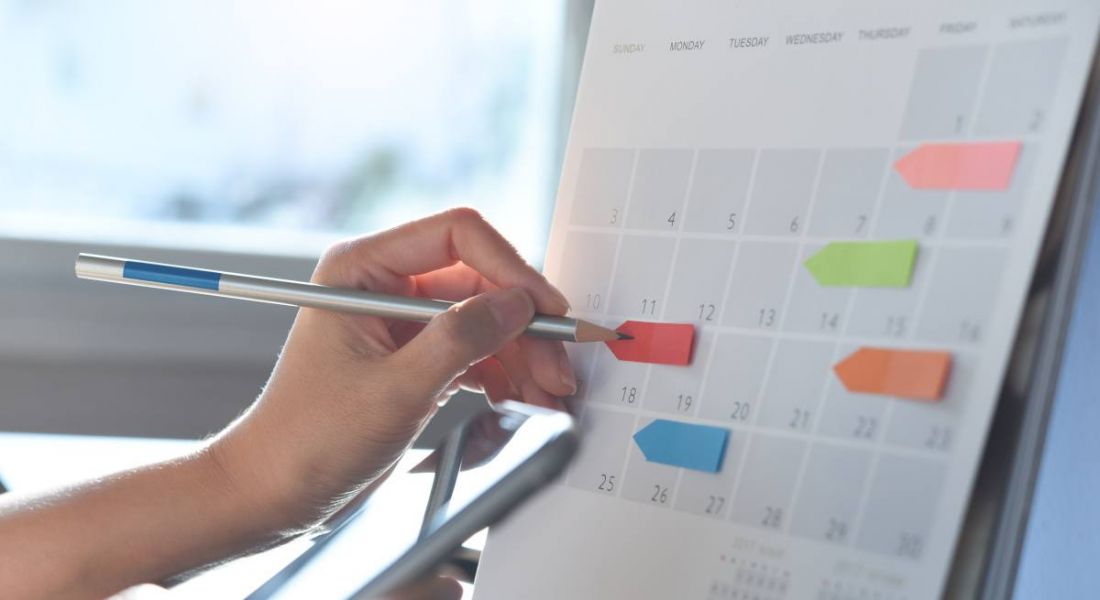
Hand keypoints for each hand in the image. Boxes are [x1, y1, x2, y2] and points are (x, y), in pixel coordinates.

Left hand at [210, 208, 576, 531]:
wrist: (275, 492)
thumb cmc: (306, 439)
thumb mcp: (394, 388)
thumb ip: (459, 340)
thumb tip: (516, 304)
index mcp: (360, 269)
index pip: (455, 235)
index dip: (509, 267)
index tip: (544, 307)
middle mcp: (383, 286)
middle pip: (480, 281)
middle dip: (523, 325)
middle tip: (557, 366)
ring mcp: (402, 324)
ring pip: (484, 319)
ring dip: (521, 354)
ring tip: (548, 391)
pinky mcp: (415, 358)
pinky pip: (474, 351)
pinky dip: (503, 373)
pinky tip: (519, 396)